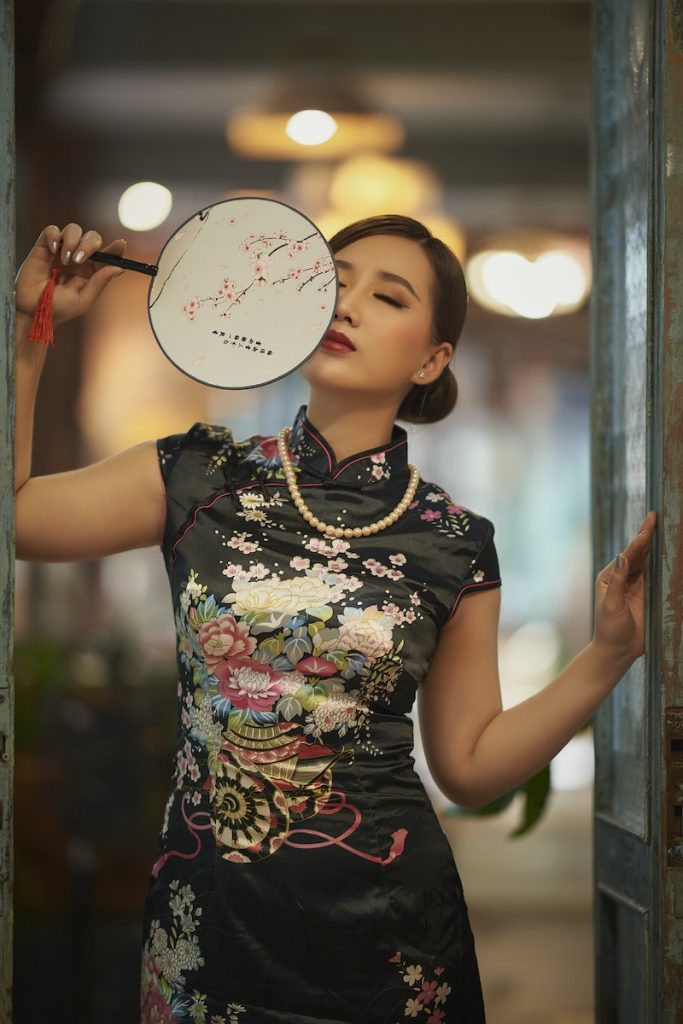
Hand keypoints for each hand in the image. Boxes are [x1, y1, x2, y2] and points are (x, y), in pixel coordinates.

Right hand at [15, 223, 126, 327]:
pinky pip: (51, 230)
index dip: (115, 248)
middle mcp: (79, 258)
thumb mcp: (84, 300)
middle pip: (92, 237)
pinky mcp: (44, 246)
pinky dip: (54, 236)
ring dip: (72, 242)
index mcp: (92, 270)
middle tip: (78, 260)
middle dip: (88, 245)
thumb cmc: (60, 308)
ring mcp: (62, 250)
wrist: (35, 310)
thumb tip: (119, 267)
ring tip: (65, 260)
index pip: (107, 254)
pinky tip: (53, 250)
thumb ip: (100, 282)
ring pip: (74, 230)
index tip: (121, 244)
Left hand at [592, 510, 656, 662]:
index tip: (651, 520)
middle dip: (650, 535)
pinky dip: (666, 565)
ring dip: (659, 547)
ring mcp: (639, 586)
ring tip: (668, 528)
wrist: (618, 651)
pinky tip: (673, 553)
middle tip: (659, 515)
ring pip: (651, 562)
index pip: (629, 553)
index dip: (641, 537)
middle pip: (641, 553)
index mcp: (610, 576)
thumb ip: (618, 581)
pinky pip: (660, 577)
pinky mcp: (650, 596)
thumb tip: (623, 556)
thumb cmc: (609, 629)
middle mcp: (624, 577)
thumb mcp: (611, 605)